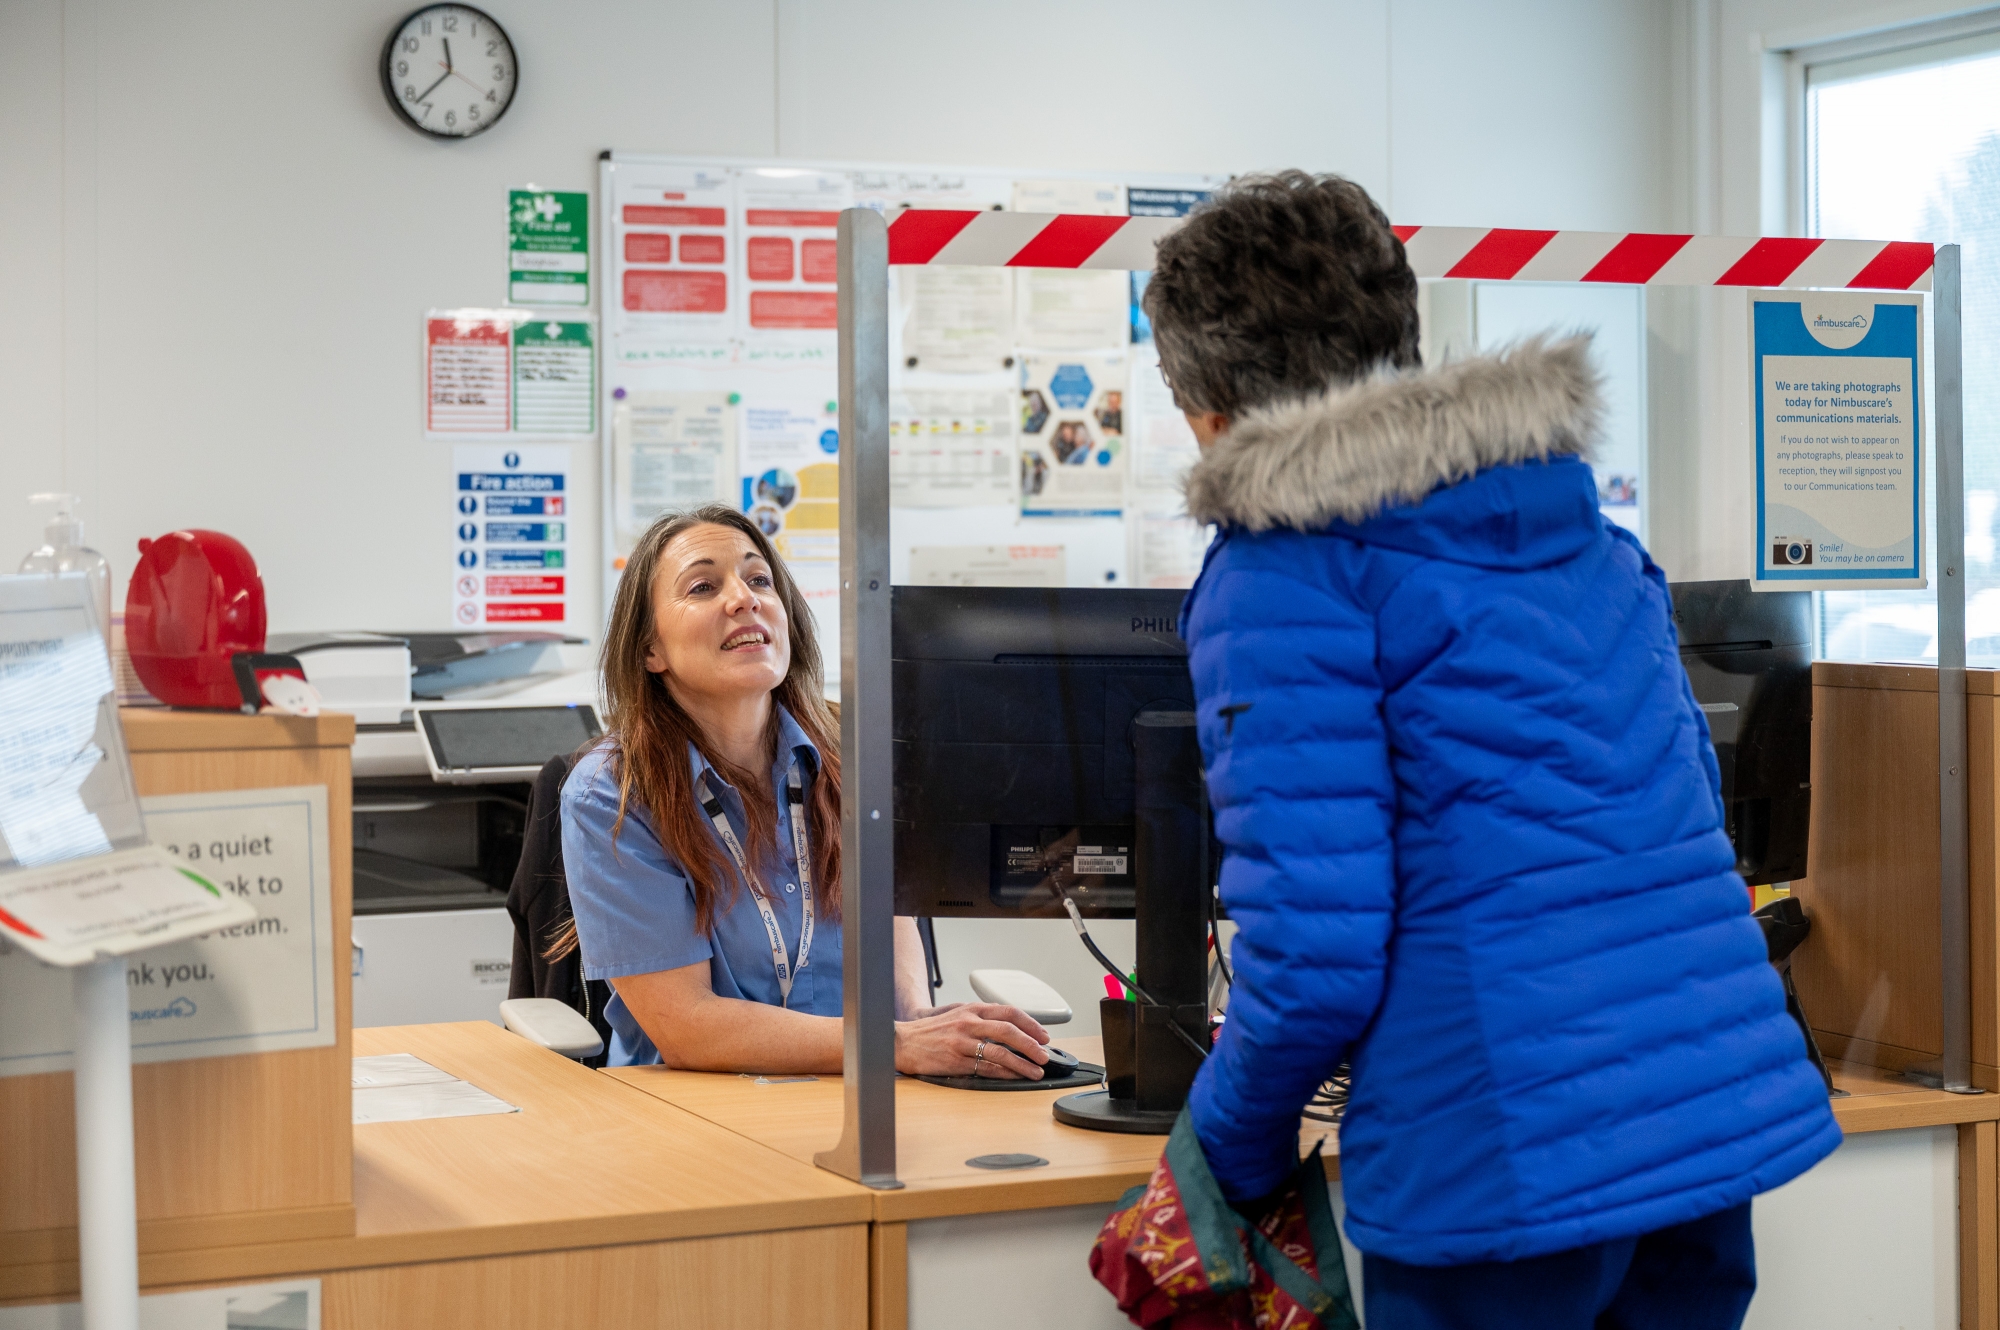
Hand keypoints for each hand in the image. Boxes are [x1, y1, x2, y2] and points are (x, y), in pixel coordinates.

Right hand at [895, 1002, 1049, 1079]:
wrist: (902, 1042)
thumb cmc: (930, 1030)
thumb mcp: (956, 1014)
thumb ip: (980, 1017)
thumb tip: (1008, 1025)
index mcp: (972, 1009)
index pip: (1009, 1012)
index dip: (1030, 1024)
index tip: (1043, 1035)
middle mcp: (969, 1022)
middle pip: (1009, 1031)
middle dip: (1031, 1044)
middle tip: (1044, 1055)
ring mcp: (963, 1042)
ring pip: (1000, 1051)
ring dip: (1022, 1063)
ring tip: (1036, 1071)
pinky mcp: (956, 1060)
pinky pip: (986, 1067)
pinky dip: (1004, 1072)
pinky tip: (1014, 1077)